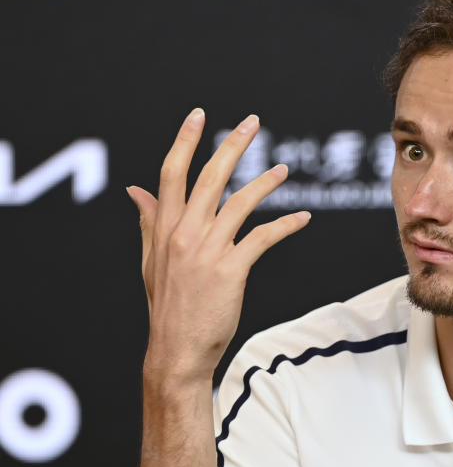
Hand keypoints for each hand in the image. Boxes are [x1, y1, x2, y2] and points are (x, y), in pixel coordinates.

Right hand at [127, 109, 309, 386]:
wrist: (177, 350)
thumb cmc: (168, 307)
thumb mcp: (151, 262)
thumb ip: (149, 222)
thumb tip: (136, 190)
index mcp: (163, 229)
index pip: (172, 174)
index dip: (185, 142)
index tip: (198, 116)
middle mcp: (183, 234)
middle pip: (209, 178)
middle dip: (231, 146)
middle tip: (252, 122)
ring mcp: (206, 251)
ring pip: (239, 202)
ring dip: (265, 182)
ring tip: (284, 170)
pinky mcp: (230, 270)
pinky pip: (262, 237)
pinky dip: (285, 225)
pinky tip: (302, 218)